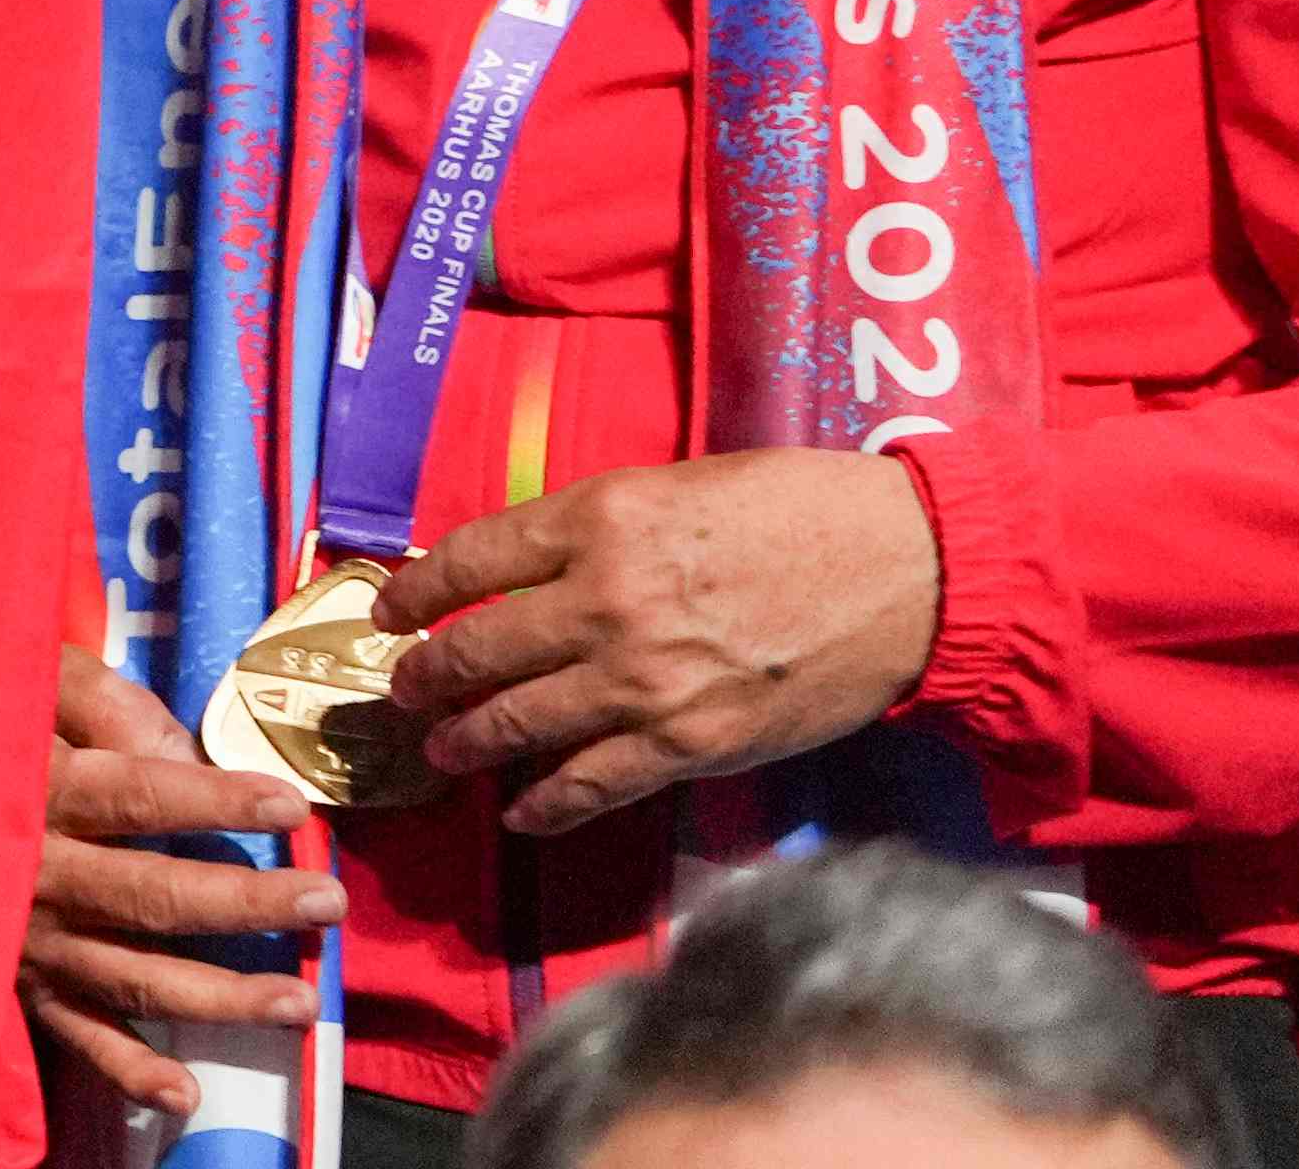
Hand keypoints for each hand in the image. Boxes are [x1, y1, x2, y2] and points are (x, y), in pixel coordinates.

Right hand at [24, 642, 325, 1120]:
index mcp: (34, 789)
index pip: (136, 796)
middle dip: (245, 901)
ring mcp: (27, 940)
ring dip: (218, 996)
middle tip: (325, 902)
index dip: (214, 801)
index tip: (288, 806)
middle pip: (151, 895)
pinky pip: (76, 1037)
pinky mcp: (18, 986)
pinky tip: (185, 1096)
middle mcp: (34, 874)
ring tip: (296, 1002)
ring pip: (132, 977)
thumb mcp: (20, 682)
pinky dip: (127, 1072)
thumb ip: (96, 702)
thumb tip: (182, 751)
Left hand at [370, 447, 938, 833]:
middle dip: (428, 675)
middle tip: (404, 691)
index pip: (468, 559)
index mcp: (597, 520)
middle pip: (479, 648)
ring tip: (441, 748)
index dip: (415, 590)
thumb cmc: (800, 510)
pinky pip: (595, 784)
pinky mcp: (692, 745)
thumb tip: (533, 568)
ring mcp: (644, 681)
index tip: (390, 610)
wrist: (907, 571)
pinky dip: (546, 804)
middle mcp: (604, 601)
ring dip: (468, 740)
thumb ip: (599, 529)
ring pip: (521, 721)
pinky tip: (520, 812)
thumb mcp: (676, 486)